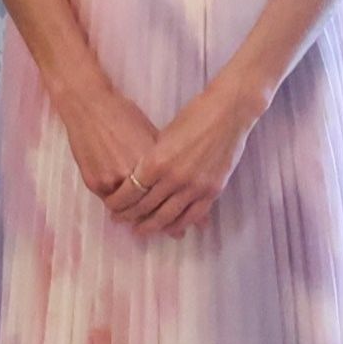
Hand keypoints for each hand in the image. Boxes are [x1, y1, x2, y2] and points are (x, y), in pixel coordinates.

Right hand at [51, 76, 161, 204]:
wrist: (89, 106)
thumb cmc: (122, 114)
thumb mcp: (149, 134)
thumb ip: (158, 160)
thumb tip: (167, 179)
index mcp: (152, 163)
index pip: (161, 195)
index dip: (163, 203)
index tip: (163, 205)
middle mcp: (133, 175)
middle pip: (144, 206)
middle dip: (146, 211)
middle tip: (147, 212)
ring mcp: (112, 180)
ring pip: (124, 206)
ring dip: (127, 207)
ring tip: (131, 205)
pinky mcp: (94, 182)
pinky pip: (107, 198)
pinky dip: (112, 197)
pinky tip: (115, 192)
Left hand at [109, 78, 268, 238]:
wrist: (229, 113)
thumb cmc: (193, 116)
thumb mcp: (163, 136)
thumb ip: (152, 160)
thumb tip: (138, 178)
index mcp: (156, 162)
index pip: (130, 192)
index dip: (119, 204)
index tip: (113, 208)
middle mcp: (173, 178)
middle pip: (145, 207)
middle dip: (130, 217)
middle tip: (121, 221)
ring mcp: (194, 187)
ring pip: (167, 217)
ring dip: (151, 226)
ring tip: (140, 230)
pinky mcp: (212, 191)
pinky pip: (192, 216)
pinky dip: (178, 224)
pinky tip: (169, 228)